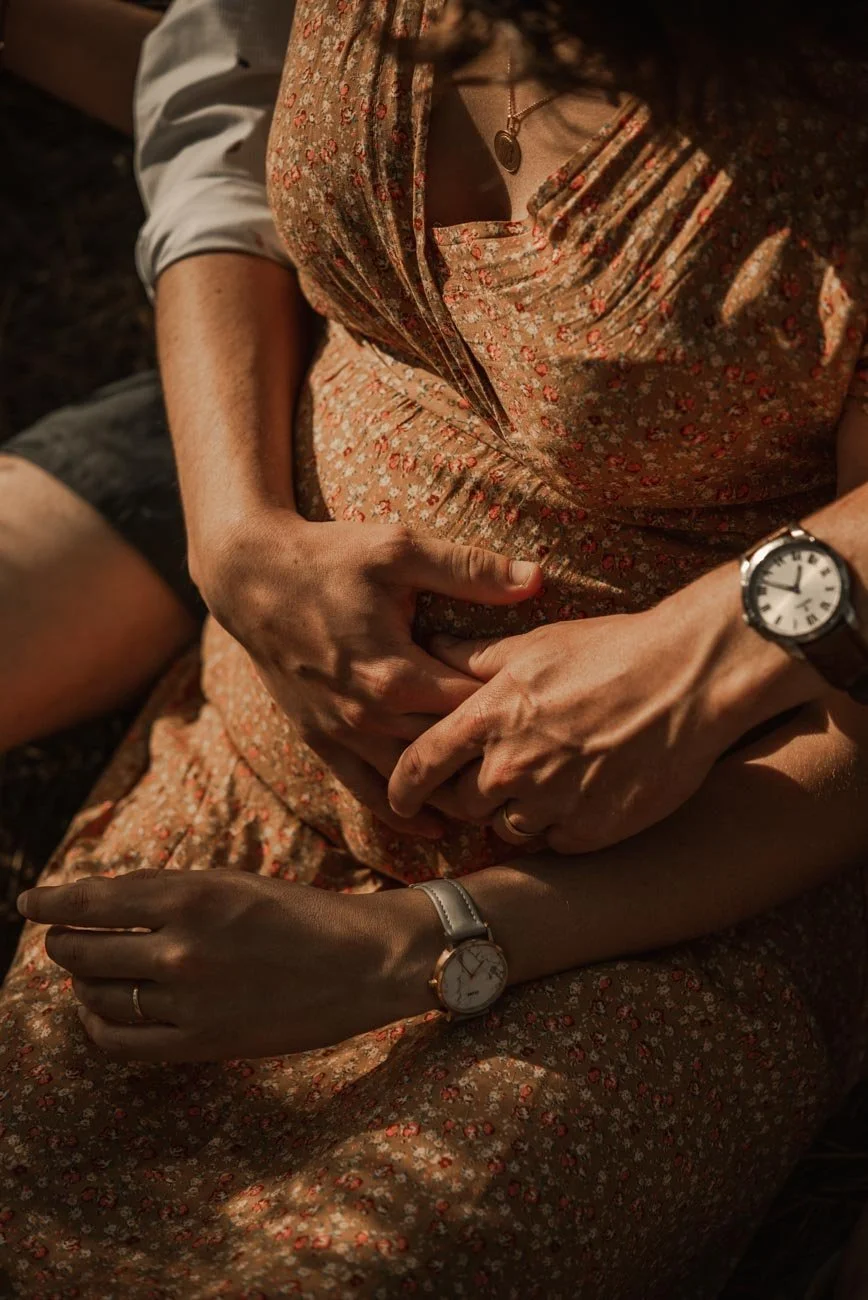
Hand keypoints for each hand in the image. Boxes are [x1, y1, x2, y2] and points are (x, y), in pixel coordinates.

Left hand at [18, 869, 440, 1060]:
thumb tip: (100, 902)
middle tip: (60, 937)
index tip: (30, 901)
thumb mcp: (232, 883)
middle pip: (84, 950)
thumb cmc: (300, 914)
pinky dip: (97, 1024)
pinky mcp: (200, 1042)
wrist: (362, 964)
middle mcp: (181, 947)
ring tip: (84, 972)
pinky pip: (120, 1040)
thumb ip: (167, 892)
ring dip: (79, 981)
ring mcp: (188, 1000)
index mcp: (192, 894)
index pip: (93, 900)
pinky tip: (99, 1011)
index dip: (52, 902)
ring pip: (97, 994)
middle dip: (62, 942)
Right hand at [196, 509, 540, 836]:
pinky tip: (434, 828)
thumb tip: (537, 580)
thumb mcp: (400, 550)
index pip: (471, 708)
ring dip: (451, 792)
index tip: (543, 708)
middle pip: (445, 752)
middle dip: (488, 757)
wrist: (251, 578)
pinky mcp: (319, 740)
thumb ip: (470, 571)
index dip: (510, 709)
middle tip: (535, 763)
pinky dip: (399, 811)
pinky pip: (363, 789)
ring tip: (500, 802)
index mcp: (396, 674)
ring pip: (409, 781)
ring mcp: (340, 734)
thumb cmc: (329, 558)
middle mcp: (368, 716)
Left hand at [388, 601, 744, 853]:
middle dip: (471, 792)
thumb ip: (474, 658)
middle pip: (461, 803)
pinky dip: (560, 825)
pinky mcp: (590, 832)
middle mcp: (511, 767)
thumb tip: (432, 647)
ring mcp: (551, 803)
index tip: (399, 798)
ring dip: (518, 810)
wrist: (688, 681)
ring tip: (553, 776)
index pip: (419, 765)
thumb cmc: (613, 652)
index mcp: (489, 717)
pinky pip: (554, 843)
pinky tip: (584, 792)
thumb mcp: (535, 644)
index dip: (401, 786)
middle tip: (501, 772)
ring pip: (508, 828)